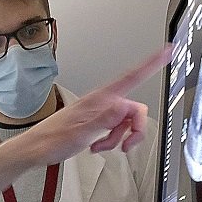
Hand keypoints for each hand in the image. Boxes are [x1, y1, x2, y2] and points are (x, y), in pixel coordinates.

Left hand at [22, 45, 172, 162]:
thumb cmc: (50, 141)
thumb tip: (122, 108)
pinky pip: (115, 129)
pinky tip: (96, 144)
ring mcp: (98, 113)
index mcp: (98, 99)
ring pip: (125, 122)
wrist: (34, 149)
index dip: (151, 64)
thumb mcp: (79, 133)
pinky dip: (111, 140)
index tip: (167, 51)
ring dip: (119, 137)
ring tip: (99, 146)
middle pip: (133, 109)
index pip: (131, 77)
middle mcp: (100, 103)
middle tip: (124, 145)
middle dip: (133, 129)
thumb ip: (103, 120)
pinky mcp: (95, 122)